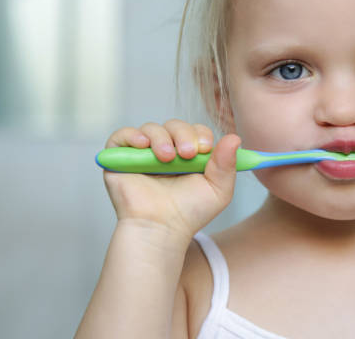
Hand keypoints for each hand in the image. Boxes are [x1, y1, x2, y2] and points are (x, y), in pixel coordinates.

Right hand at [102, 120, 240, 239]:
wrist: (162, 228)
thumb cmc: (189, 214)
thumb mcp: (218, 190)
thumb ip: (228, 164)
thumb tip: (234, 137)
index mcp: (188, 156)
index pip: (195, 131)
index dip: (200, 134)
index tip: (204, 149)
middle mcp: (166, 151)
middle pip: (174, 125)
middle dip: (183, 134)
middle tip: (186, 154)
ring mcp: (142, 154)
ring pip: (151, 128)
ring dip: (161, 138)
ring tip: (166, 158)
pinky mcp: (120, 159)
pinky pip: (122, 135)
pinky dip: (132, 135)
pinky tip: (143, 146)